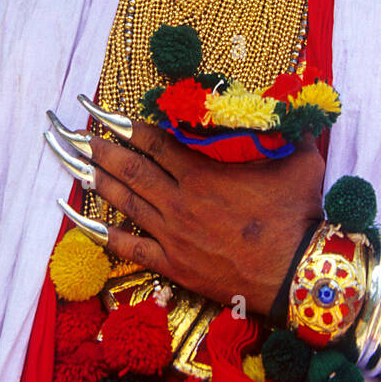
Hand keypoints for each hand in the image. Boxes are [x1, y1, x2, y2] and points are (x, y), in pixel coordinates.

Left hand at [75, 121, 323, 316]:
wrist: (295, 274)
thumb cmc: (298, 216)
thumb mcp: (301, 164)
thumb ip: (294, 132)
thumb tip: (301, 107)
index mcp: (204, 173)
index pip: (155, 142)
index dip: (128, 126)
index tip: (106, 114)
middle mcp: (181, 200)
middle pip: (132, 168)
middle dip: (102, 148)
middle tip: (80, 134)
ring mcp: (174, 235)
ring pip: (127, 202)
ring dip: (100, 182)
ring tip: (78, 165)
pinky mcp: (174, 265)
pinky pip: (131, 248)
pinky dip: (104, 234)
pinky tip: (84, 223)